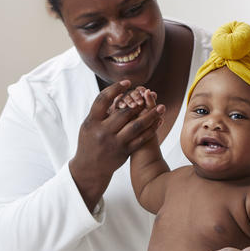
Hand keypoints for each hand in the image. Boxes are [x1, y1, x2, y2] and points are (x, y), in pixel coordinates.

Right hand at [69, 80, 164, 209]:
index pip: (103, 100)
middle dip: (138, 102)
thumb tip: (117, 94)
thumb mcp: (89, 126)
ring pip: (136, 126)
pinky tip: (159, 121)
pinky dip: (151, 129)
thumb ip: (101, 112)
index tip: (128, 82)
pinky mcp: (124, 152)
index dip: (116, 89)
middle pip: (124, 113)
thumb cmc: (90, 142)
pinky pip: (141, 139)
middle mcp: (103, 132)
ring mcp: (115, 143)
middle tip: (150, 94)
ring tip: (161, 107)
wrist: (90, 168)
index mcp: (92, 122)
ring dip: (150, 115)